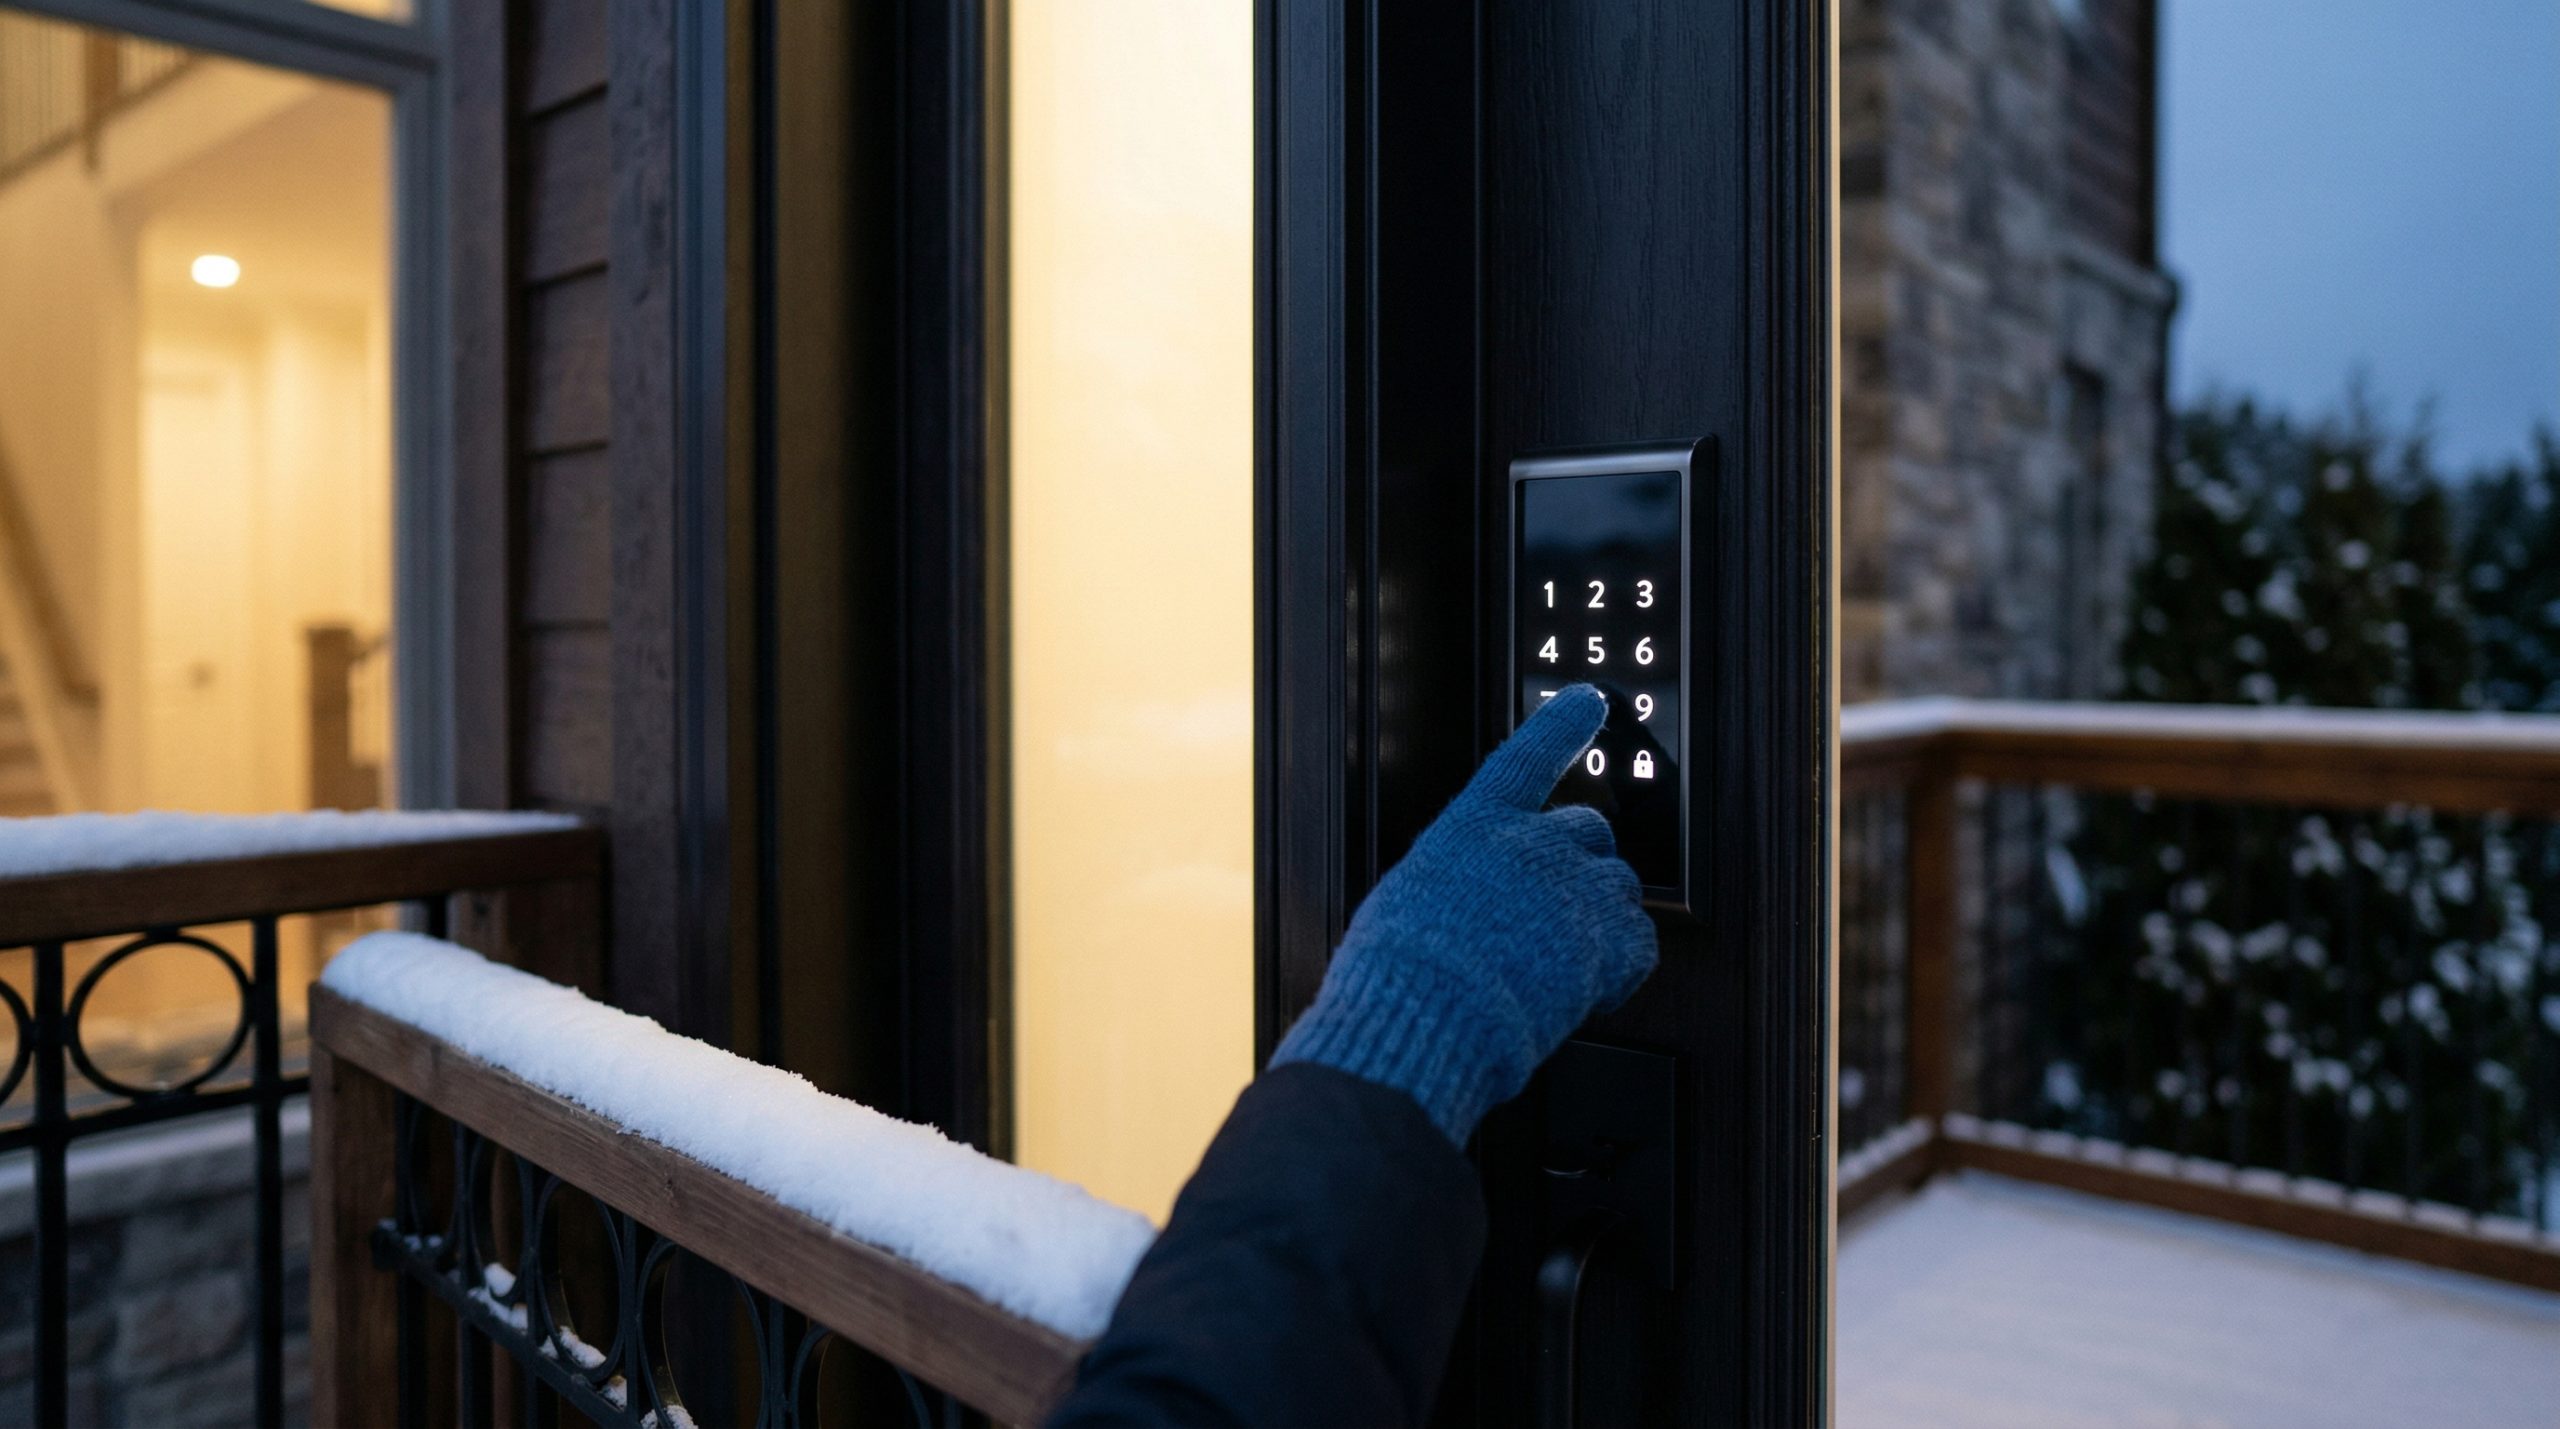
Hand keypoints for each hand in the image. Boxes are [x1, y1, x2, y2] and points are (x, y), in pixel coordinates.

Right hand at [1269, 685, 1659, 1142]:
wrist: (1432, 1010)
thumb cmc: (1404, 966)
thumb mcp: (1412, 899)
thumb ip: (1458, 883)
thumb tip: (1474, 902)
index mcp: (1477, 827)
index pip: (1528, 759)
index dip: (1561, 728)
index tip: (1591, 701)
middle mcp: (1535, 843)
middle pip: (1589, 831)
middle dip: (1580, 864)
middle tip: (1555, 911)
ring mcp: (1580, 886)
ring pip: (1618, 887)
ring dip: (1600, 918)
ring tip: (1559, 962)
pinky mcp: (1614, 938)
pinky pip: (1639, 943)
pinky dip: (1620, 967)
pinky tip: (1583, 988)